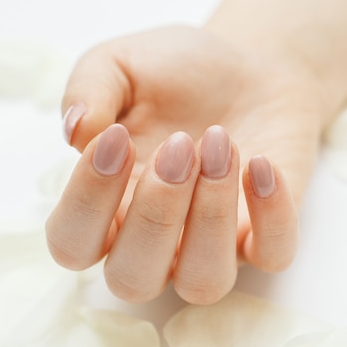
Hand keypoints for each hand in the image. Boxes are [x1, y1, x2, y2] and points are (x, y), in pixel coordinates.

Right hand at [46, 25, 327, 303]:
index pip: (74, 243)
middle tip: (182, 144)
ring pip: (204, 282)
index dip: (87, 202)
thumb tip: (75, 131)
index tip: (117, 137)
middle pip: (134, 279)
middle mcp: (158, 240)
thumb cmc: (179, 72)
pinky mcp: (266, 234)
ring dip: (211, 218)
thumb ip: (90, 89)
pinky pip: (273, 255)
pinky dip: (272, 216)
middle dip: (156, 214)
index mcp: (109, 207)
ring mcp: (215, 244)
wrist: (252, 67)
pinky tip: (264, 163)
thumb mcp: (123, 63)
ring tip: (222, 144)